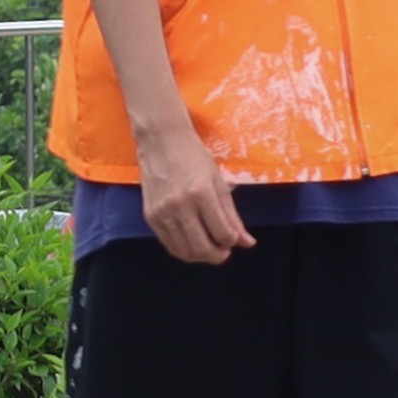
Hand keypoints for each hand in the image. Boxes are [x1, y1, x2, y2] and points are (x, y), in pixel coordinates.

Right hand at [135, 120, 252, 266]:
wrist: (161, 141)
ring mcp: (163, 212)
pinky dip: (184, 251)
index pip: (223, 233)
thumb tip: (246, 242)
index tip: (233, 238)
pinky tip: (192, 243)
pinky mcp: (150, 216)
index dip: (232, 241)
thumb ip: (232, 215)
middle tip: (223, 251)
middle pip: (203, 248)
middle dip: (218, 255)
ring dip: (201, 256)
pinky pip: (169, 245)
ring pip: (185, 251)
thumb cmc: (193, 157)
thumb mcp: (218, 182)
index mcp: (202, 193)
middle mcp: (180, 205)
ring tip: (209, 248)